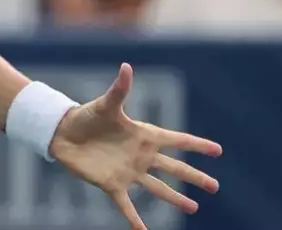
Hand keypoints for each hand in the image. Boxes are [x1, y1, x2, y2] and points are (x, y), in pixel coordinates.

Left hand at [50, 63, 222, 229]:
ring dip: (175, 198)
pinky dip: (135, 220)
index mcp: (143, 135)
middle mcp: (140, 155)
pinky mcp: (112, 184)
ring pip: (158, 188)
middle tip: (215, 186)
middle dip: (194, 176)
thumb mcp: (106, 104)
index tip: (218, 150)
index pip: (175, 140)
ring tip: (194, 207)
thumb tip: (127, 67)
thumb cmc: (86, 115)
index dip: (196, 145)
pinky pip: (127, 206)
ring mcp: (128, 171)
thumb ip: (120, 89)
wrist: (63, 132)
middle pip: (173, 167)